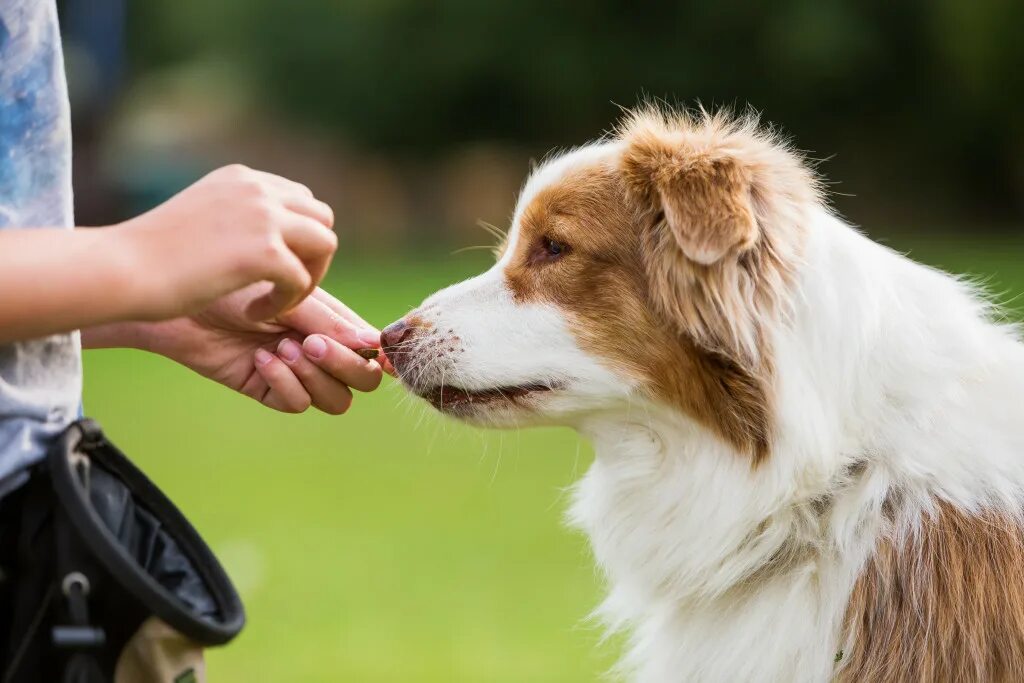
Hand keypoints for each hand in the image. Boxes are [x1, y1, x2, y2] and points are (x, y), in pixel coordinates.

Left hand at [87, 285, 385, 413]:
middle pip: (363, 379)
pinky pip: (298, 404)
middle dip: (344, 364)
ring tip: (283, 348)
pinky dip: (285, 382)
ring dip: (315, 376)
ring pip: (336, 399)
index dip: (371, 351)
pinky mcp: (269, 389)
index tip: (357, 341)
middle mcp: (320, 347)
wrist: (177, 297)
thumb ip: (330, 321)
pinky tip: (260, 358)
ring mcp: (297, 371)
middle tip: (311, 342)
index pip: (371, 347)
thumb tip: (373, 344)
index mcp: (332, 319)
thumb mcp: (287, 295)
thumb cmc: (231, 283)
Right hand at [119, 164, 336, 321]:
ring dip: (308, 277)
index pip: (301, 199)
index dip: (297, 238)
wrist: (121, 269)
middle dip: (312, 256)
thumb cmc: (150, 255)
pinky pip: (301, 280)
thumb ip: (235, 216)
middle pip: (321, 218)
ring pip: (325, 244)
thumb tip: (267, 234)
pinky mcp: (265, 252)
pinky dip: (285, 302)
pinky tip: (253, 313)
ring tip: (275, 301)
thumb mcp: (200, 219)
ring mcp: (263, 217)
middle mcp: (257, 189)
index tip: (273, 268)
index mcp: (242, 178)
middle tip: (283, 287)